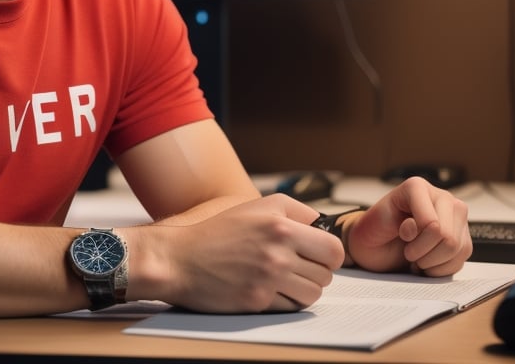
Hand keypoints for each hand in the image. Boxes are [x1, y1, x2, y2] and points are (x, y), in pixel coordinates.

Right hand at [132, 194, 343, 312]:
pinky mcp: (257, 301)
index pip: (334, 250)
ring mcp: (268, 280)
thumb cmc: (218, 232)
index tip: (320, 255)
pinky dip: (285, 301)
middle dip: (316, 271)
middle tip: (298, 267)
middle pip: (326, 275)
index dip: (330, 254)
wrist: (181, 259)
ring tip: (286, 280)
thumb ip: (296, 210)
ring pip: (312, 295)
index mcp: (282, 227)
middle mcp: (278, 254)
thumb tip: (321, 223)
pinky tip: (271, 290)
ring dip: (304, 289)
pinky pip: (290, 307)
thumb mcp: (258, 206)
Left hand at [345, 177, 471, 276]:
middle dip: (424, 254)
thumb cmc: (375, 231)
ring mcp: (455, 216)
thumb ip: (395, 222)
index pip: (432, 224)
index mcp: (418, 188)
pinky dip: (440, 268)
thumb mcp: (376, 223)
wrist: (376, 246)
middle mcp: (442, 197)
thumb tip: (415, 228)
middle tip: (409, 252)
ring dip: (432, 262)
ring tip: (418, 256)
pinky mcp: (462, 236)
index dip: (415, 240)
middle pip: (447, 238)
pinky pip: (460, 260)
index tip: (401, 237)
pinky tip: (428, 261)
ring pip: (457, 249)